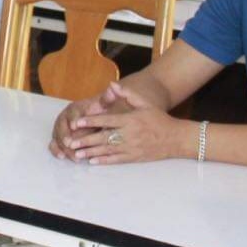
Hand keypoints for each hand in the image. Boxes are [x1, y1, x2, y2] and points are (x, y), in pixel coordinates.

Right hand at [49, 92, 114, 158]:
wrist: (94, 117)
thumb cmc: (100, 112)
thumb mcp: (105, 104)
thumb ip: (108, 98)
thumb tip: (112, 87)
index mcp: (75, 108)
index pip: (73, 113)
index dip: (73, 119)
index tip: (74, 126)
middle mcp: (65, 117)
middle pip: (61, 126)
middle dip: (65, 135)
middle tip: (70, 144)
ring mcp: (60, 128)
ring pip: (58, 137)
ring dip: (63, 146)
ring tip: (71, 155)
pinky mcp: (58, 138)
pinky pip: (54, 144)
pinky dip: (56, 150)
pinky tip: (62, 157)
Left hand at [58, 87, 188, 164]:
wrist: (176, 138)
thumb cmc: (158, 119)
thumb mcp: (145, 103)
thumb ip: (127, 94)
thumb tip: (112, 85)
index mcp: (130, 120)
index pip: (107, 120)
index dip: (91, 121)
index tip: (76, 123)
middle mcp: (129, 134)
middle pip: (103, 138)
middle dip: (85, 140)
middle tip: (70, 143)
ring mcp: (131, 147)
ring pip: (107, 150)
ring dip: (90, 152)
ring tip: (76, 154)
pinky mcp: (134, 157)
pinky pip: (116, 160)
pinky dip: (103, 161)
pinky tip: (92, 161)